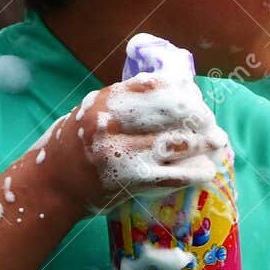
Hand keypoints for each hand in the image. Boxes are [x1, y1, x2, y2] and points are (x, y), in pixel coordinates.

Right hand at [37, 74, 229, 215]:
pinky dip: (196, 172)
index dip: (185, 90)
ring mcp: (123, 154)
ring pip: (180, 142)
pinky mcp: (132, 182)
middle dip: (201, 118)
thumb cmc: (76, 144)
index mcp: (106, 101)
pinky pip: (176, 174)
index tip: (195, 98)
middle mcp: (113, 125)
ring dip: (205, 144)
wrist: (53, 185)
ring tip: (215, 144)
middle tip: (210, 125)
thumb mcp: (95, 109)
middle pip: (176, 111)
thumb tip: (180, 87)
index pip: (160, 84)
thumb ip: (129, 99)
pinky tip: (205, 170)